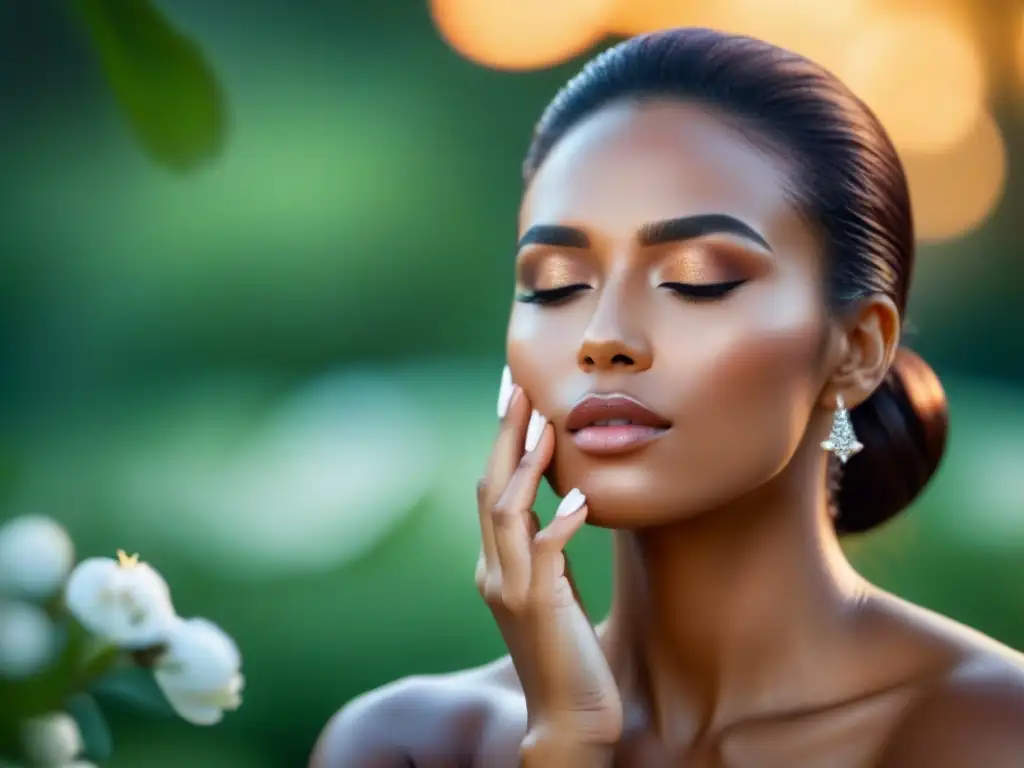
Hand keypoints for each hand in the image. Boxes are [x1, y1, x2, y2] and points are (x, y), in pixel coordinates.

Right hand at [474, 368, 621, 745]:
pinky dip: (560, 522)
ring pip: (506, 512)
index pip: (491, 489)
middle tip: (520, 386)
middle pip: (490, 487)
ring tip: (547, 423)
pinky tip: (582, 498)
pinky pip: (545, 554)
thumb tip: (566, 504)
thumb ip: (549, 550)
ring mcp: (511, 590)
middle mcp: (493, 571)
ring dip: (525, 465)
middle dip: (505, 435)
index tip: (517, 398)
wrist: (568, 720)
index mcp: (496, 564)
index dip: (502, 443)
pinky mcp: (537, 609)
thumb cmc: (567, 655)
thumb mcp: (553, 591)